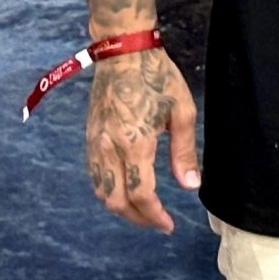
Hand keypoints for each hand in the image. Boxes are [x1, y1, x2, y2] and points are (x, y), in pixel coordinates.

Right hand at [84, 48, 200, 230]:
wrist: (122, 54)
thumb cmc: (158, 78)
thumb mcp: (182, 112)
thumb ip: (184, 152)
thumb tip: (190, 186)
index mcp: (134, 144)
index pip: (140, 195)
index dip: (154, 216)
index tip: (169, 225)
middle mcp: (107, 149)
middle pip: (115, 201)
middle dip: (136, 218)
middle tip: (158, 223)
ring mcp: (93, 144)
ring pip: (100, 191)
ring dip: (120, 207)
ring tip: (144, 211)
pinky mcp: (88, 138)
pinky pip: (94, 176)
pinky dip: (109, 191)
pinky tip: (127, 189)